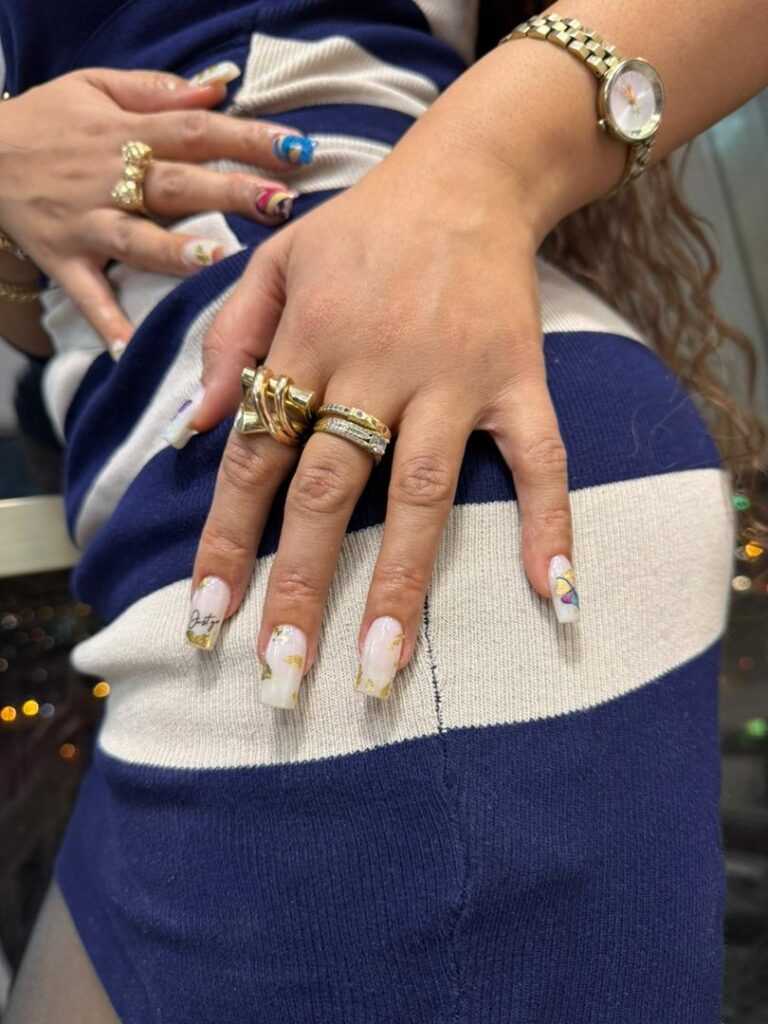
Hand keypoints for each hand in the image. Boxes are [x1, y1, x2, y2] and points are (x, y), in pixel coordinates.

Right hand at [0, 64, 313, 353]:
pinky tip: (130, 349)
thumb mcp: (96, 86)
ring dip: (175, 251)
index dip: (247, 138)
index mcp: (124, 133)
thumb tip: (217, 92)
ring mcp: (86, 222)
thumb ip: (157, 91)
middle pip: (177, 184)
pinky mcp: (64, 259)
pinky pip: (87, 295)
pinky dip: (107, 323)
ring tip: (216, 260)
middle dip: (229, 192)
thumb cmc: (49, 119)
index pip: (196, 132)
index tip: (297, 149)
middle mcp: (109, 178)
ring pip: (135, 238)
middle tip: (279, 203)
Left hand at [178, 117, 575, 707]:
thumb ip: (228, 342)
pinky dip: (548, 522)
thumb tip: (193, 432)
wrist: (466, 178)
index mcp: (310, 341)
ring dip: (400, 585)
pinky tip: (552, 592)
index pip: (256, 458)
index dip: (227, 541)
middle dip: (299, 586)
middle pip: (328, 491)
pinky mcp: (518, 379)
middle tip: (281, 674)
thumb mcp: (273, 262)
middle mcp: (378, 367)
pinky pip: (540, 458)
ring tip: (379, 670)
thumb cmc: (361, 230)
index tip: (208, 618)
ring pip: (420, 493)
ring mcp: (454, 378)